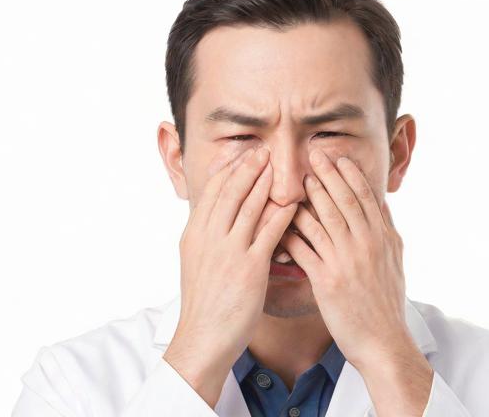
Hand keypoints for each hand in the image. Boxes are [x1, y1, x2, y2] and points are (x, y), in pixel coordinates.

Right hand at [164, 146, 297, 407]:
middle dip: (248, 168)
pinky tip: (294, 201)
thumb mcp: (196, 262)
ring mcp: (229, 251)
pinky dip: (282, 213)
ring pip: (249, 206)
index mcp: (194, 235)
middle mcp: (209, 238)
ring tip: (278, 166)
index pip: (213, 193)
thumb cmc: (203, 303)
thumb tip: (216, 218)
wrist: (202, 338)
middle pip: (230, 192)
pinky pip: (269, 232)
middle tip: (263, 151)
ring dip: (265, 183)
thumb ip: (207, 237)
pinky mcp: (249, 268)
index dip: (230, 171)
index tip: (243, 156)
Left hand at [280, 148, 414, 369]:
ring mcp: (346, 262)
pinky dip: (290, 233)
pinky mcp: (327, 280)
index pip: (365, 199)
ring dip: (307, 198)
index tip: (338, 157)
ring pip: (323, 220)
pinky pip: (304, 249)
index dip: (350, 175)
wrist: (384, 342)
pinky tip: (277, 221)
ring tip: (294, 180)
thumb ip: (387, 230)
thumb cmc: (387, 303)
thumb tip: (381, 204)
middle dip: (327, 175)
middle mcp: (365, 245)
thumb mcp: (395, 261)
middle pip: (343, 202)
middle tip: (312, 154)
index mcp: (382, 239)